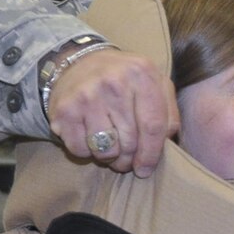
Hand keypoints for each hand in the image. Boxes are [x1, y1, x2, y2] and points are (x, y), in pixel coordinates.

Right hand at [47, 48, 179, 176]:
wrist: (78, 63)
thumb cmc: (123, 81)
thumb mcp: (154, 84)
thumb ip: (168, 112)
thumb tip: (166, 144)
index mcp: (142, 74)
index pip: (153, 126)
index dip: (151, 154)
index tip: (145, 169)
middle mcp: (114, 82)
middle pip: (130, 142)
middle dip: (129, 160)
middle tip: (125, 160)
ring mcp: (88, 95)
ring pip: (106, 150)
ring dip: (108, 158)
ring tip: (109, 145)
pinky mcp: (65, 110)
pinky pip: (81, 149)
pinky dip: (85, 152)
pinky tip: (88, 137)